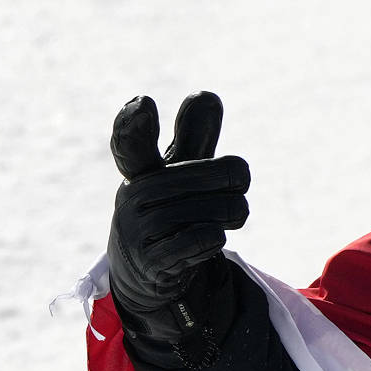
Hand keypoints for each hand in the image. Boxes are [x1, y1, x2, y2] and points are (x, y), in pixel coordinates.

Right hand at [106, 93, 247, 363]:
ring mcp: (138, 230)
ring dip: (232, 216)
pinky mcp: (152, 261)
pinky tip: (204, 242)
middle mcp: (133, 195)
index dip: (136, 122)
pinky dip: (217, 239)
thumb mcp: (180, 174)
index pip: (132, 141)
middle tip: (233, 192)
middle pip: (220, 176)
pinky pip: (208, 237)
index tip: (144, 103)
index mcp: (139, 169)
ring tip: (220, 222)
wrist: (149, 275)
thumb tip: (206, 95)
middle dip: (237, 186)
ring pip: (218, 209)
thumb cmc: (170, 212)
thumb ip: (195, 137)